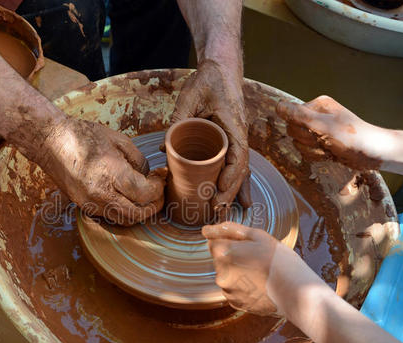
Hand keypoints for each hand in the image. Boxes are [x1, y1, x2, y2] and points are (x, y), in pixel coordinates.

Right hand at [39, 118, 166, 225]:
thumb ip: (138, 160)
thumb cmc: (84, 135)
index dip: (158, 189)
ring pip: (124, 220)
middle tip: (159, 192)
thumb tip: (150, 175)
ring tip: (146, 196)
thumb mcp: (118, 140)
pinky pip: (111, 216)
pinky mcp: (84, 206)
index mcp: (111, 173)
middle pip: (138, 214)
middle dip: (154, 205)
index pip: (144, 194)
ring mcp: (90, 203)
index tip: (161, 177)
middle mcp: (100, 193)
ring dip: (140, 212)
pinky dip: (124, 211)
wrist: (50, 142)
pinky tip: (128, 197)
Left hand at [173, 60, 250, 217]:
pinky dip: (232, 183)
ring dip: (233, 193)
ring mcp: (236, 139)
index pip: (238, 157)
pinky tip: (229, 199)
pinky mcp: (229, 141)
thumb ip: (179, 120)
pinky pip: (233, 165)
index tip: (220, 193)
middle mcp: (239, 136)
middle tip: (219, 213)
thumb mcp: (190, 97)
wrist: (221, 68)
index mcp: (234, 126)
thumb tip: (163, 148)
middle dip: (230, 193)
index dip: (231, 178)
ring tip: (226, 214)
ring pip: (238, 171)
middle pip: (240, 171)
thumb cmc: (208, 80)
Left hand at [202, 222, 281, 316]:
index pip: (213, 242)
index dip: (229, 241)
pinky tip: (259, 284)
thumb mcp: (258, 236)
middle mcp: (220, 273)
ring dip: (238, 272)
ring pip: (227, 275)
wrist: (297, 293)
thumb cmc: (279, 260)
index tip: (245, 245)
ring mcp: (227, 290)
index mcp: (223, 253)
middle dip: (233, 257)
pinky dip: (243, 286)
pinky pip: (234, 289)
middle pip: (220, 259)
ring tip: (261, 273)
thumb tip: (206, 230)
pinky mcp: (235, 303)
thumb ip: (230, 230)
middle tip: (258, 259)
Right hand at [276, 95, 387, 169]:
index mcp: (317, 105)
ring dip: (313, 150)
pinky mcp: (322, 143)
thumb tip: (278, 107)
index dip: (301, 129)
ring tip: (330, 149)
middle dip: (308, 141)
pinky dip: (317, 156)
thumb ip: (299, 116)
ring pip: (299, 143)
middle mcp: (316, 116)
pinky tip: (330, 154)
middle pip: (293, 131)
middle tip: (326, 141)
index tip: (317, 132)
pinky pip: (307, 151)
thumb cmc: (353, 137)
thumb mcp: (323, 126)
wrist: (374, 153)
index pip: (291, 116)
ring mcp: (319, 130)